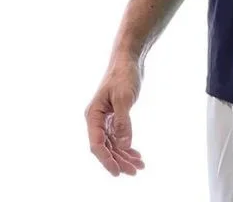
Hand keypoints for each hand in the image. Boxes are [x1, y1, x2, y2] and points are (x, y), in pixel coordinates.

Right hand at [85, 56, 145, 175]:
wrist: (129, 59)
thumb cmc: (123, 74)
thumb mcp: (123, 97)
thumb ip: (122, 122)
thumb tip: (123, 146)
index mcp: (93, 115)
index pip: (97, 144)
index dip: (107, 160)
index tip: (118, 172)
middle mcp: (96, 119)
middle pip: (106, 147)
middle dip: (119, 161)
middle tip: (135, 172)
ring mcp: (105, 119)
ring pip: (113, 144)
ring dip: (124, 156)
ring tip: (139, 166)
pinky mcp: (114, 116)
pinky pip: (118, 137)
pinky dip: (127, 146)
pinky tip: (136, 155)